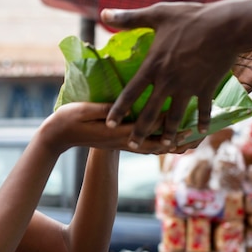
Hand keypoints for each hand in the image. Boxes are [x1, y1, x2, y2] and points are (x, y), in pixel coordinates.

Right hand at [44, 102, 187, 153]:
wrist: (57, 136)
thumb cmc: (67, 119)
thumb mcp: (83, 109)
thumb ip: (103, 108)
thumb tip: (121, 103)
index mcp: (114, 132)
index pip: (144, 126)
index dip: (163, 118)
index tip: (181, 110)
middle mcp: (121, 141)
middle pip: (154, 143)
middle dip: (175, 138)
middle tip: (194, 134)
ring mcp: (121, 144)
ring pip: (152, 149)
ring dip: (171, 146)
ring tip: (189, 141)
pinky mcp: (119, 143)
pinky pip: (144, 148)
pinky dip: (160, 146)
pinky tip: (171, 143)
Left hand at [101, 2, 236, 149]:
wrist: (227, 25)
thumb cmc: (191, 17)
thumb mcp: (158, 14)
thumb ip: (129, 18)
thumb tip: (104, 11)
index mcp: (153, 66)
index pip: (130, 93)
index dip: (118, 110)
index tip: (110, 124)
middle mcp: (168, 81)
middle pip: (150, 113)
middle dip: (140, 132)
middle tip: (133, 146)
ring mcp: (188, 87)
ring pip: (175, 117)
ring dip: (169, 133)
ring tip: (164, 145)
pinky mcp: (207, 87)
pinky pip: (203, 109)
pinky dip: (201, 122)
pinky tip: (199, 132)